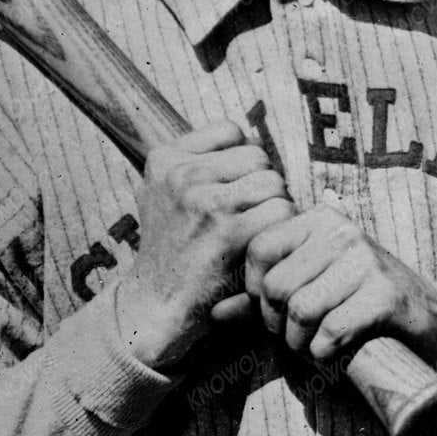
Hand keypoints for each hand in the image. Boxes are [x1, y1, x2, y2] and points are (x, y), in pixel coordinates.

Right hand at [116, 121, 294, 370]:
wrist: (155, 304)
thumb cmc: (169, 249)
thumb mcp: (160, 194)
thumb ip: (194, 162)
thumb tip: (250, 140)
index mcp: (165, 159)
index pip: (230, 131)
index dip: (241, 159)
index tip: (234, 187)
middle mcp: (182, 175)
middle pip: (258, 156)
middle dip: (262, 184)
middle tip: (250, 214)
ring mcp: (204, 202)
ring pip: (274, 182)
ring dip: (275, 207)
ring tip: (256, 230)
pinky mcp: (228, 233)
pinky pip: (281, 212)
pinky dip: (281, 231)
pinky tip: (263, 246)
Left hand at [243, 200, 436, 390]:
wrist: (434, 323)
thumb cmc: (361, 306)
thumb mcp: (311, 291)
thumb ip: (262, 300)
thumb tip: (213, 312)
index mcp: (319, 219)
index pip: (259, 248)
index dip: (254, 290)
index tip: (271, 313)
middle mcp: (341, 231)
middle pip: (276, 285)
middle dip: (277, 325)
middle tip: (295, 339)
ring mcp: (365, 259)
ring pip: (299, 309)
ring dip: (299, 344)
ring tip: (314, 348)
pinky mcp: (384, 294)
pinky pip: (330, 330)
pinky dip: (324, 354)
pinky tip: (333, 355)